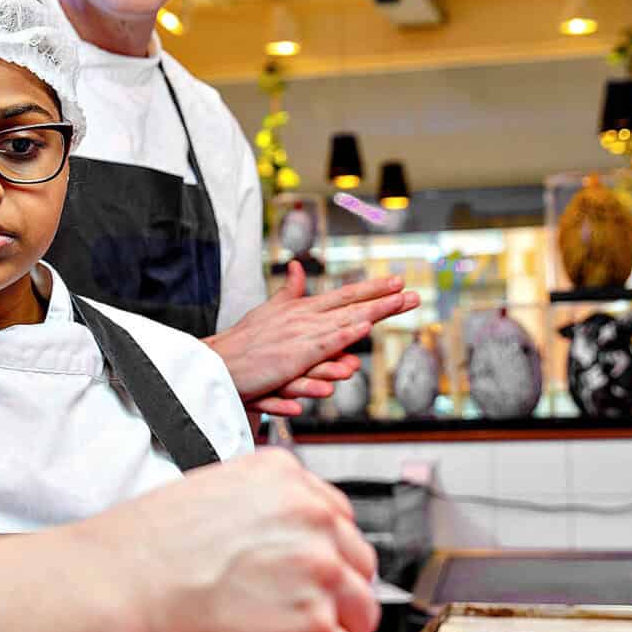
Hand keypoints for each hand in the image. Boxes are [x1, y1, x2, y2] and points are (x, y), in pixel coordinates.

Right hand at [87, 450, 380, 631]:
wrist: (107, 594)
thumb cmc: (133, 557)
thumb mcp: (201, 501)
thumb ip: (249, 515)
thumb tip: (270, 543)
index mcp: (284, 478)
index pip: (336, 521)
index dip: (321, 561)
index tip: (305, 585)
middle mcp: (312, 518)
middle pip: (356, 569)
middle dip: (332, 601)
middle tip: (295, 627)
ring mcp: (319, 574)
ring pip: (360, 619)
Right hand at [207, 263, 418, 417]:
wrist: (219, 362)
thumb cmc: (243, 342)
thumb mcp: (268, 312)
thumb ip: (288, 293)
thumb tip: (297, 268)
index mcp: (302, 310)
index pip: (344, 296)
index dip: (371, 288)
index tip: (397, 282)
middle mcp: (305, 320)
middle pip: (351, 307)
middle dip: (383, 299)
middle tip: (412, 293)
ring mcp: (300, 337)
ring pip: (344, 323)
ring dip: (370, 312)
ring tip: (396, 305)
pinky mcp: (293, 357)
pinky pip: (322, 345)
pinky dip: (342, 336)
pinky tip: (361, 329)